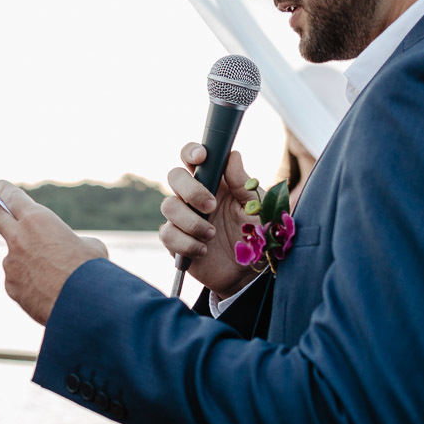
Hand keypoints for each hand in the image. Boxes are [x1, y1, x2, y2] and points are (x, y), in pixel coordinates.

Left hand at [0, 180, 108, 324]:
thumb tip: (67, 251)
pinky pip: (19, 280)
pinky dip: (30, 283)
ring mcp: (11, 264)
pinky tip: (48, 291)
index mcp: (37, 220)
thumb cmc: (90, 271)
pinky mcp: (11, 286)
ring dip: (27, 261)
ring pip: (14, 256)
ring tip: (53, 275)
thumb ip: (69, 242)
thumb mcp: (89, 246)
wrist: (83, 306)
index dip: (5, 190)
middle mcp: (18, 238)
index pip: (14, 198)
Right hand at [159, 144, 259, 296]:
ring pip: (168, 206)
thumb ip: (243, 182)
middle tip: (212, 206)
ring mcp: (182, 218)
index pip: (192, 157)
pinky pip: (168, 235)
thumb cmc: (255, 234)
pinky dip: (187, 243)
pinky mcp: (175, 242)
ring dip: (191, 221)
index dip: (191, 152)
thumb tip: (232, 155)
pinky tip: (203, 250)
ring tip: (212, 234)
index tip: (201, 157)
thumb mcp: (256, 207)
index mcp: (213, 181)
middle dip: (191, 190)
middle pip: (174, 176)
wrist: (249, 272)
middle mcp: (193, 196)